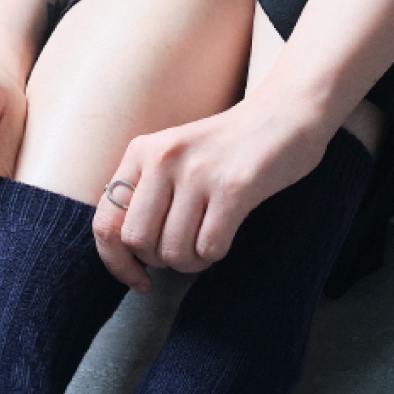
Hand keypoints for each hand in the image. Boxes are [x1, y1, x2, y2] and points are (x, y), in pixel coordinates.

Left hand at [92, 96, 327, 292]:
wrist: (287, 114)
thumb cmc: (229, 150)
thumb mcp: (175, 158)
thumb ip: (147, 195)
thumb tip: (126, 255)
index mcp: (141, 152)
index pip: (106, 223)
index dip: (117, 263)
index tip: (139, 279)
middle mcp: (163, 159)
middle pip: (138, 242)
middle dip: (159, 261)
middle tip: (182, 251)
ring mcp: (198, 172)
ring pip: (173, 252)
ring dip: (192, 261)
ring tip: (206, 242)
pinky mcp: (234, 187)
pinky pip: (209, 248)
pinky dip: (216, 254)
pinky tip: (225, 234)